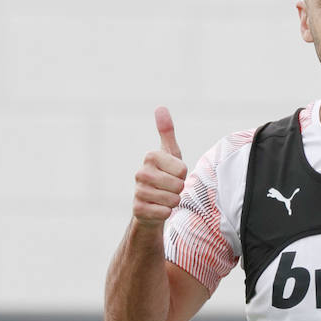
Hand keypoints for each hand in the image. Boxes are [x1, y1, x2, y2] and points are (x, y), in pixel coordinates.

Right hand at [132, 106, 186, 227]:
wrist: (152, 203)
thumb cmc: (165, 175)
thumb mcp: (170, 153)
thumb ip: (167, 132)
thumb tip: (160, 107)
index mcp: (151, 157)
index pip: (182, 169)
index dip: (183, 174)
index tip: (174, 174)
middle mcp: (141, 172)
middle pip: (178, 184)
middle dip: (179, 189)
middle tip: (170, 187)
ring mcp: (138, 191)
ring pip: (172, 200)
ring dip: (174, 201)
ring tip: (165, 197)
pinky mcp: (138, 209)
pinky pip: (164, 213)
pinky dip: (166, 213)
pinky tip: (158, 208)